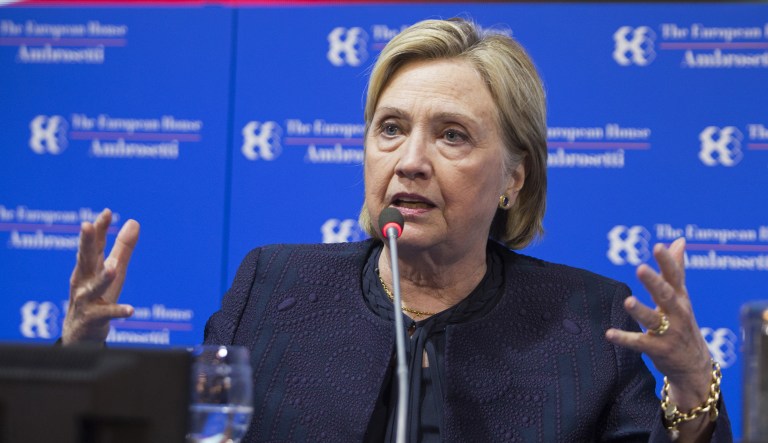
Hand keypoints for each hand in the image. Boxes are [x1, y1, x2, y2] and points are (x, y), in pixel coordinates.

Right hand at [62, 208, 139, 344]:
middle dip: (85, 243)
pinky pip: (106, 314)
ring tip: (113, 268)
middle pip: (85, 259)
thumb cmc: (97, 297)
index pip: (93, 245)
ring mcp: (85, 300)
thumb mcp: (111, 270)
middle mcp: (83, 281)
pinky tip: (131, 310)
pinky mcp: (93, 319)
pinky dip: (117, 311)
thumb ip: (122, 248)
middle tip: (86, 225)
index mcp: (88, 267)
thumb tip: (134, 221)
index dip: (99, 228)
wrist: (80, 335)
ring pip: (93, 287)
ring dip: (102, 278)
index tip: (107, 212)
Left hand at [605, 238, 712, 409]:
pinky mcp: (659, 350)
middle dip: (654, 283)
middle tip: (641, 268)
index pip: (675, 277)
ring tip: (628, 301)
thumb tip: (679, 241)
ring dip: (641, 310)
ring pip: (654, 320)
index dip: (667, 262)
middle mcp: (677, 313)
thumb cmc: (684, 323)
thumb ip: (677, 269)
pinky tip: (609, 333)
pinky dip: (625, 338)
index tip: (658, 247)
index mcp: (680, 298)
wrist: (695, 365)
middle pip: (666, 295)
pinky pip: (640, 343)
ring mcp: (669, 333)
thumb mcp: (682, 297)